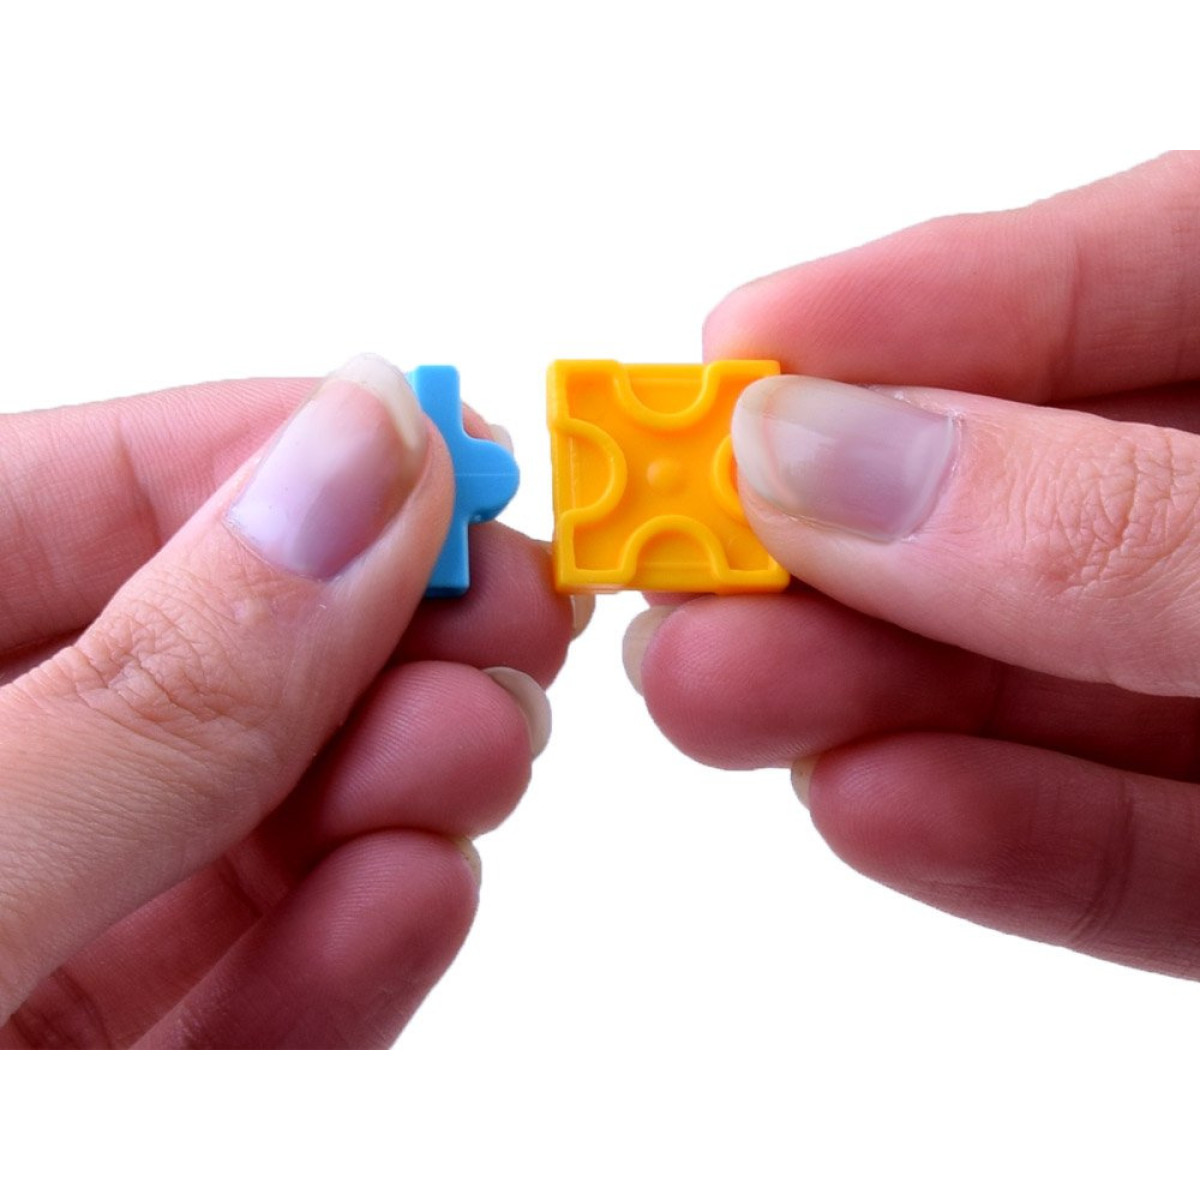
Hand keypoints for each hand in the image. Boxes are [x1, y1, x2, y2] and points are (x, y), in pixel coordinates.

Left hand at [0, 354, 575, 1047]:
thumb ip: (152, 692)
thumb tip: (360, 470)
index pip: (87, 493)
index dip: (279, 454)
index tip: (450, 451)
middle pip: (209, 656)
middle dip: (377, 631)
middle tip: (509, 615)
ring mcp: (48, 930)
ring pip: (253, 824)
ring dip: (392, 784)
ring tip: (475, 753)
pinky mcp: (115, 1072)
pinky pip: (249, 992)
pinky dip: (350, 945)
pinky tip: (418, 891)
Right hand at [626, 152, 1199, 979]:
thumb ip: (1112, 522)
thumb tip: (826, 462)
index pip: (1137, 274)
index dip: (923, 303)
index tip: (741, 342)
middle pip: (1037, 497)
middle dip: (845, 536)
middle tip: (674, 564)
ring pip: (1057, 682)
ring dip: (877, 696)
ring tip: (717, 700)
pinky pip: (1145, 854)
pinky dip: (1007, 839)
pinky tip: (874, 810)